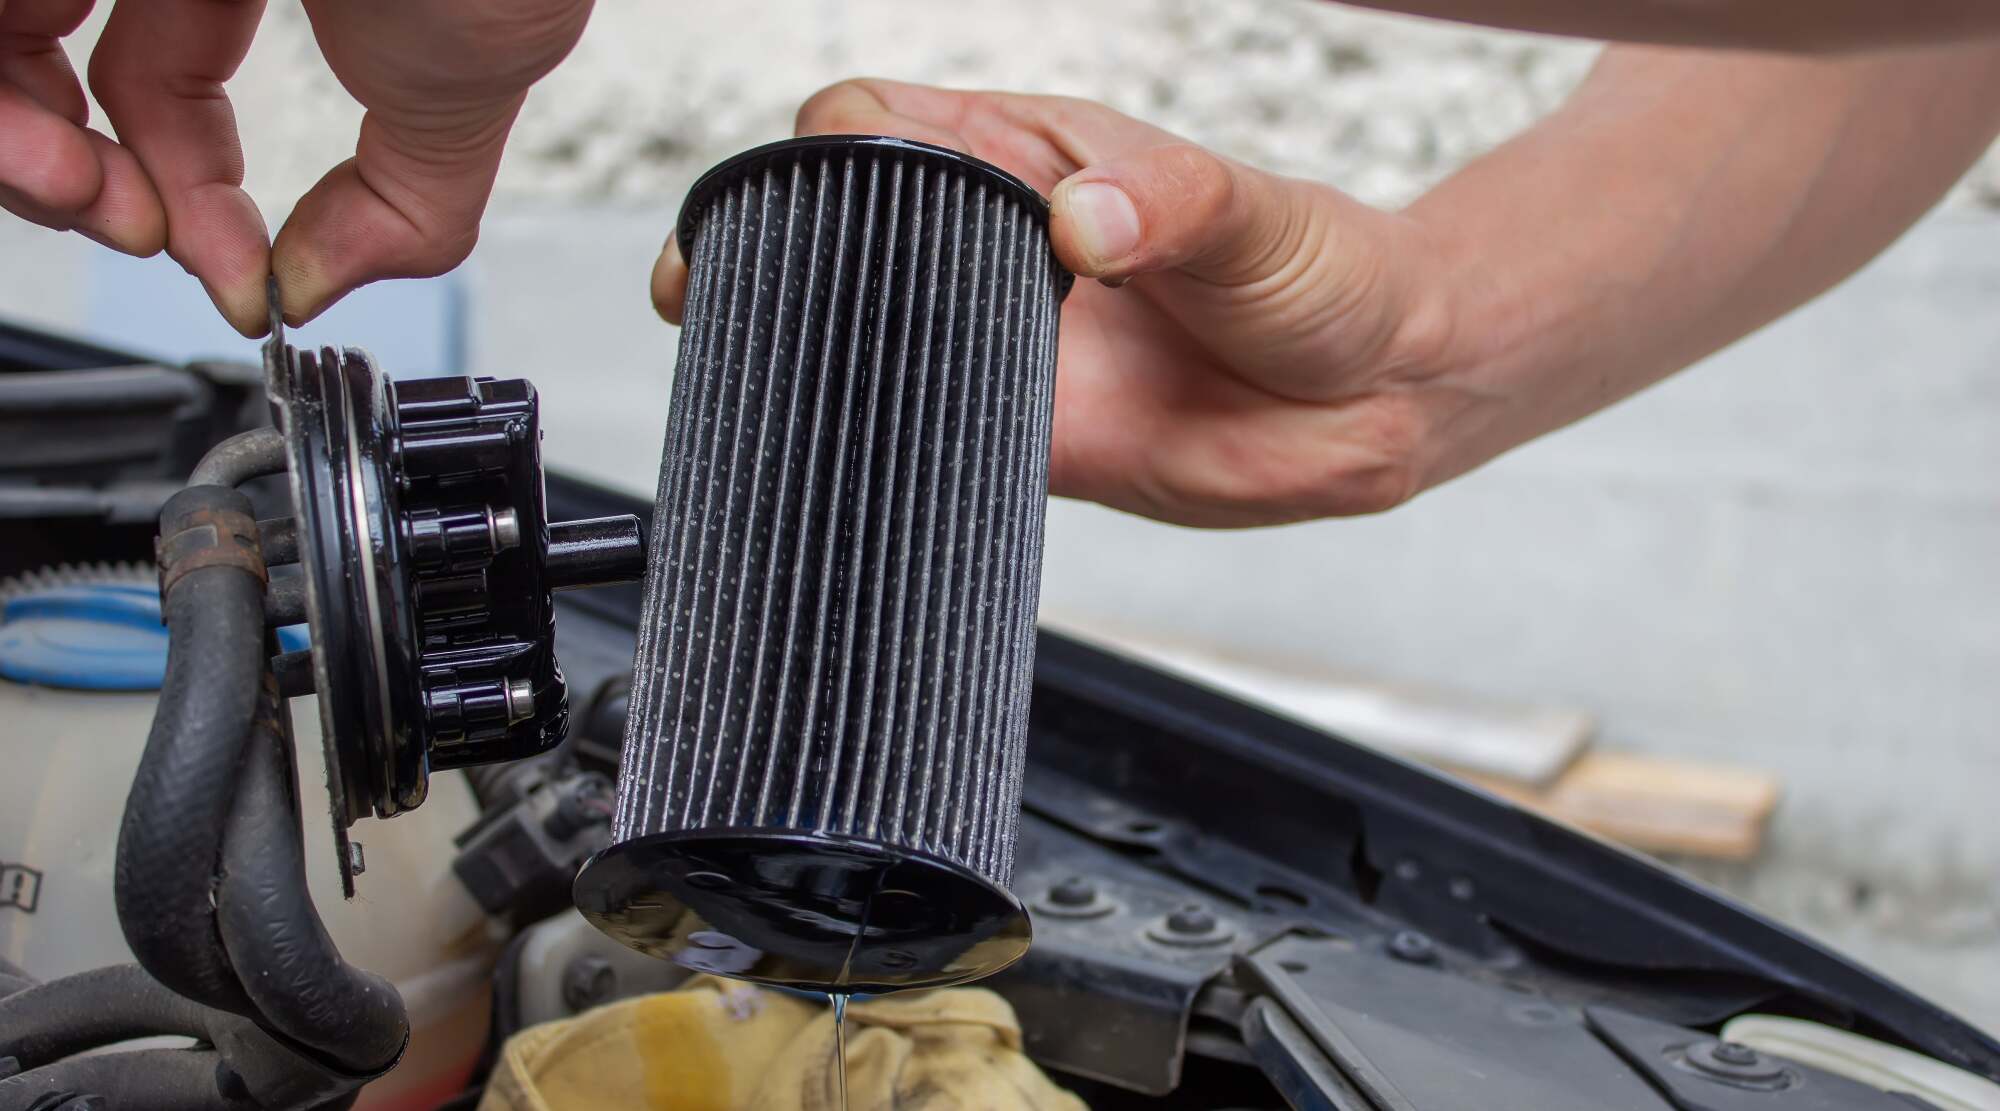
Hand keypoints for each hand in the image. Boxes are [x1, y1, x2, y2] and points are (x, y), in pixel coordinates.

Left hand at [0, 0, 591, 336]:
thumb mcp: (463, 93)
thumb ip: (405, 205)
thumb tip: (325, 284)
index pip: (166, 81)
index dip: (191, 196)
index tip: (233, 268)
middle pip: (48, 60)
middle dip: (85, 182)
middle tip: (138, 233)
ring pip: (0, 36)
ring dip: (27, 158)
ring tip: (85, 202)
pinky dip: (3, 117)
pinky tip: (57, 162)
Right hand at [650, 79, 1477, 526]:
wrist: (1373, 392)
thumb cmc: (1317, 270)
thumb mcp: (1251, 215)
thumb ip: (1171, 206)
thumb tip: (1087, 219)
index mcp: (1029, 162)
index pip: (883, 128)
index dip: (825, 149)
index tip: (803, 189)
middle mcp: (996, 251)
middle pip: (841, 233)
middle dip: (764, 250)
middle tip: (709, 289)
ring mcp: (1000, 345)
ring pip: (865, 339)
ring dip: (803, 352)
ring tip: (743, 369)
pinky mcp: (1019, 437)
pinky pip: (925, 438)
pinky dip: (877, 445)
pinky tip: (837, 454)